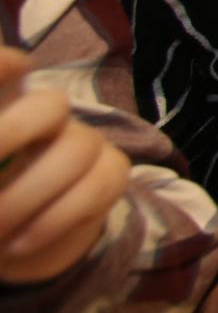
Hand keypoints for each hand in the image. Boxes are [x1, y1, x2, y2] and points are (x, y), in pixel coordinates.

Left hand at [0, 48, 130, 285]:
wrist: (16, 245)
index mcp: (6, 107)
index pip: (7, 70)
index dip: (3, 67)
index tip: (13, 68)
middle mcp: (48, 116)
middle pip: (51, 106)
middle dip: (12, 134)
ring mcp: (85, 142)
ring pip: (75, 151)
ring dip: (24, 198)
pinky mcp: (111, 172)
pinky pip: (95, 188)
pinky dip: (50, 222)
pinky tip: (17, 244)